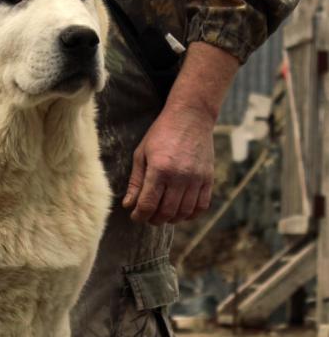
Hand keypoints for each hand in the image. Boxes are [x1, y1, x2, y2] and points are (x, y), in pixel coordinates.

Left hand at [122, 103, 214, 223]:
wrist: (191, 116)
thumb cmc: (161, 134)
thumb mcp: (141, 154)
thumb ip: (135, 181)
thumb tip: (128, 205)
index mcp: (159, 170)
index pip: (148, 204)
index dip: (139, 216)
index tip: (135, 216)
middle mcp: (180, 176)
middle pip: (166, 212)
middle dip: (153, 220)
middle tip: (147, 217)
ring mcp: (196, 178)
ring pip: (184, 212)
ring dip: (171, 219)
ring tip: (163, 215)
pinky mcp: (208, 178)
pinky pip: (202, 206)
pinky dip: (190, 214)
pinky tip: (181, 212)